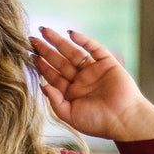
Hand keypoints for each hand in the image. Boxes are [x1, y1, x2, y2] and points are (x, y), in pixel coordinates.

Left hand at [30, 27, 153, 141]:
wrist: (123, 119)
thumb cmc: (97, 122)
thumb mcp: (70, 115)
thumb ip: (55, 101)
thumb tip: (42, 85)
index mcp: (70, 92)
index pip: (52, 75)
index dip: (41, 65)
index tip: (29, 55)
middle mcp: (80, 80)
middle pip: (59, 61)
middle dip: (46, 50)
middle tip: (32, 39)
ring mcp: (93, 70)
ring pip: (72, 52)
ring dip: (59, 41)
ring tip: (45, 31)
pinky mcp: (107, 63)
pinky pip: (94, 48)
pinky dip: (83, 40)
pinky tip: (70, 33)